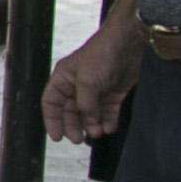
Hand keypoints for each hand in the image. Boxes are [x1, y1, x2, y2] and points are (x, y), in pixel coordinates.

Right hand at [40, 21, 140, 141]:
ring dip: (92, 125)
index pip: (51, 103)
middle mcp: (78, 85)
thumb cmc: (103, 53)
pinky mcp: (113, 92)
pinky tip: (108, 127)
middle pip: (70, 112)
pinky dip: (107, 121)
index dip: (52, 120)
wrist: (129, 43)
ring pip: (90, 114)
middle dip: (73, 126)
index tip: (56, 136)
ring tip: (97, 132)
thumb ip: (85, 106)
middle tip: (78, 139)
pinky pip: (107, 112)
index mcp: (64, 78)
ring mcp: (96, 90)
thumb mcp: (87, 82)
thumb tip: (88, 125)